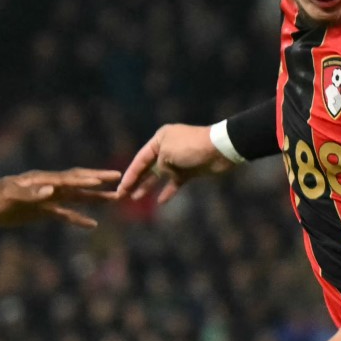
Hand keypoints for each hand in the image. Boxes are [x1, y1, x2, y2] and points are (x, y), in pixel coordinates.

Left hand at [0, 168, 120, 227]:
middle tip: (121, 180)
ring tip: (115, 199)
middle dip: (99, 182)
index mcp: (43, 181)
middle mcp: (49, 187)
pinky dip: (78, 218)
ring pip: (76, 197)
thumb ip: (30, 193)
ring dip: (94, 199)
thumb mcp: (10, 196)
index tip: (107, 178)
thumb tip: (52, 190)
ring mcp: (48, 198)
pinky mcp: (43, 210)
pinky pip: (65, 214)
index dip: (88, 179)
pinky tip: (92, 224)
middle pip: (79, 183)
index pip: (70, 179)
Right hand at [115, 124, 233, 203]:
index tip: (121, 187)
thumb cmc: (191, 147)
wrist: (219, 150)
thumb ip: (159, 164)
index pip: (140, 159)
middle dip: (135, 181)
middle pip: (147, 167)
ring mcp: (178, 161)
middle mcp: (167, 148)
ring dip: (147, 186)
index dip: (130, 174)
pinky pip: (174, 183)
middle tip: (122, 195)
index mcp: (160, 139)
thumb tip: (161, 172)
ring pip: (159, 176)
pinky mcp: (189, 171)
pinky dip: (168, 191)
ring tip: (135, 198)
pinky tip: (160, 201)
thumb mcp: (168, 153)